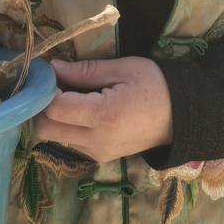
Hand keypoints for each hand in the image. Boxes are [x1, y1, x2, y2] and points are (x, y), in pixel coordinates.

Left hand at [32, 56, 172, 163]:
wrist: (180, 117)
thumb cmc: (154, 85)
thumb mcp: (122, 68)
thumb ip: (85, 70)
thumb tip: (53, 67)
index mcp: (103, 116)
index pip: (54, 109)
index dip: (45, 89)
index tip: (49, 72)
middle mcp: (95, 141)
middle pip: (46, 130)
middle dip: (42, 107)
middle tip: (55, 85)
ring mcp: (97, 153)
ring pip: (55, 137)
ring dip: (54, 117)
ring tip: (70, 94)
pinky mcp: (100, 157)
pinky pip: (70, 142)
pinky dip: (67, 126)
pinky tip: (82, 108)